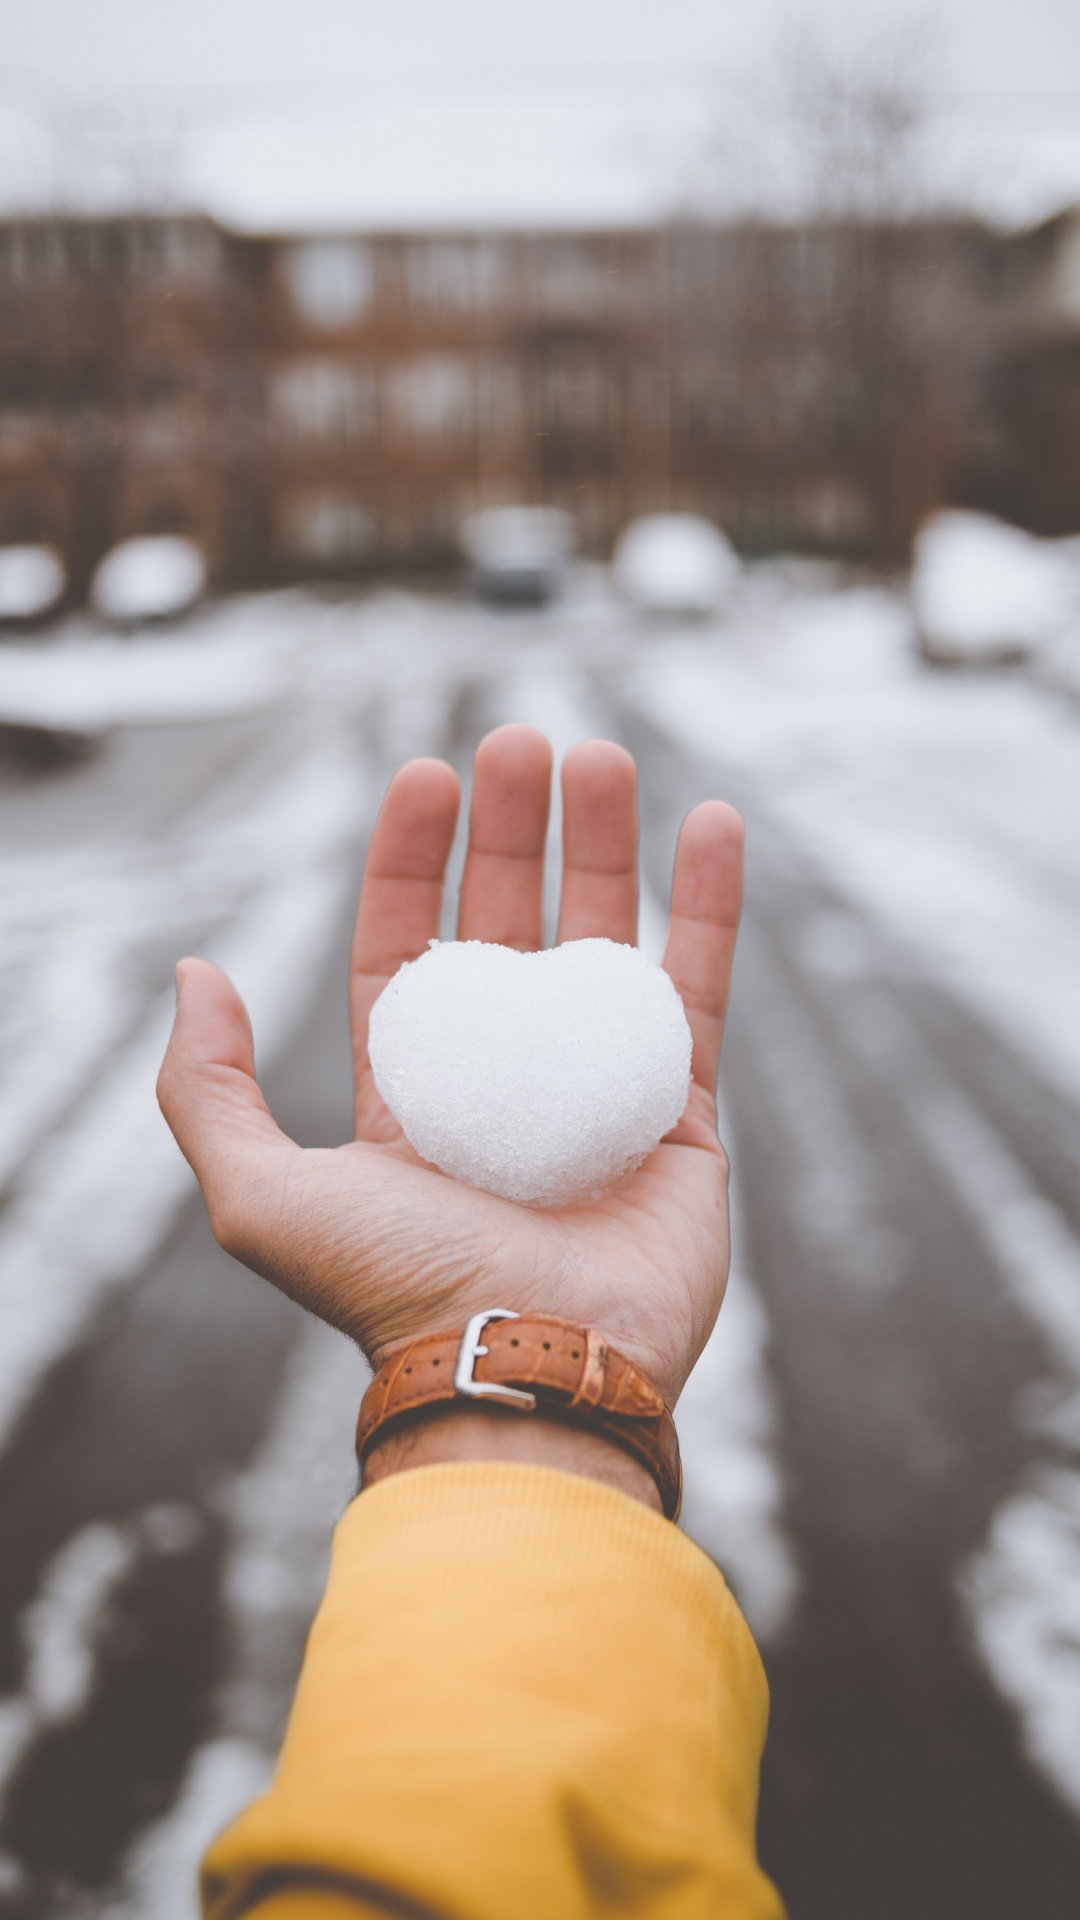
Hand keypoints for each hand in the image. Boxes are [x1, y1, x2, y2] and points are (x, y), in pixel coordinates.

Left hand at [158, 727, 742, 1436]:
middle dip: (512, 831)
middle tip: (521, 741)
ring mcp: (597, 1096)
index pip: (408, 951)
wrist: (528, 1371)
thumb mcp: (257, 1196)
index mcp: (409, 1098)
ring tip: (598, 754)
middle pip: (509, 926)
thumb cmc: (393, 1290)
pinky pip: (702, 990)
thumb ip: (209, 1089)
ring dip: (604, 843)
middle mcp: (503, 1087)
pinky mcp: (682, 1117)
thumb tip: (196, 972)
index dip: (411, 862)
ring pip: (605, 941)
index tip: (425, 776)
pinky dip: (711, 905)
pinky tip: (712, 818)